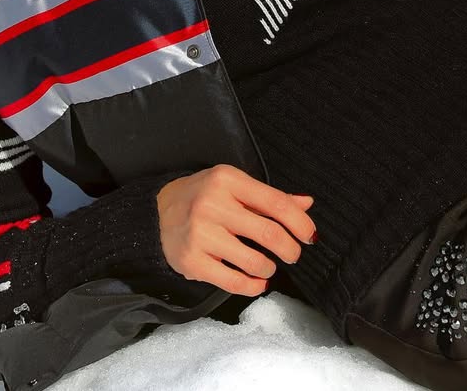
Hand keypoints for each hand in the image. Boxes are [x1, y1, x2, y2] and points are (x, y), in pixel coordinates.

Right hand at [156, 163, 317, 296]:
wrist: (157, 213)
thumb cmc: (204, 196)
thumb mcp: (234, 186)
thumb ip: (270, 197)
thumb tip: (307, 203)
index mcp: (228, 180)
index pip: (276, 203)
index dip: (299, 223)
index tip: (310, 236)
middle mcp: (213, 204)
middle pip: (269, 234)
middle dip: (290, 249)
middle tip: (293, 254)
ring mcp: (200, 234)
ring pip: (253, 261)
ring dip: (269, 268)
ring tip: (268, 266)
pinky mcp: (191, 261)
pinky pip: (232, 282)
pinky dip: (252, 286)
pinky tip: (257, 283)